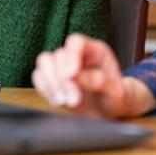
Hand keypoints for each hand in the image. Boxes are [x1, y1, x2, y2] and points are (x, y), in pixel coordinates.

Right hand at [32, 33, 155, 117]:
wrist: (109, 112)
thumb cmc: (116, 98)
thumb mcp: (116, 92)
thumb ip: (99, 82)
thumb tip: (77, 77)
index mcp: (95, 51)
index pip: (76, 42)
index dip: (71, 56)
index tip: (71, 75)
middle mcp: (77, 55)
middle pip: (59, 54)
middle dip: (63, 79)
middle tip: (74, 101)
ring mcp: (63, 65)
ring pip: (44, 62)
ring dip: (51, 83)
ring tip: (64, 102)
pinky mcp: (52, 78)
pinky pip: (38, 76)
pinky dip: (45, 89)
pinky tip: (58, 101)